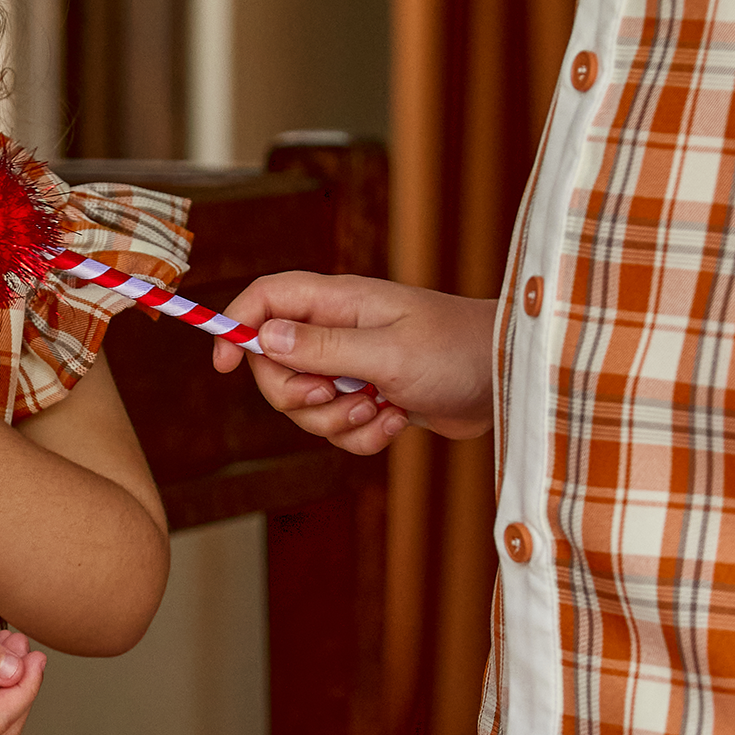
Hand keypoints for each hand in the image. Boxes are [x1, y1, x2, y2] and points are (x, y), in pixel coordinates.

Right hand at [210, 273, 497, 457]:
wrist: (513, 381)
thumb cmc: (459, 352)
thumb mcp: (388, 352)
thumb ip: (322, 347)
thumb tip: (262, 337)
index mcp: (339, 302)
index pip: (266, 298)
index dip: (234, 326)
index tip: (220, 366)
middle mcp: (340, 331)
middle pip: (275, 366)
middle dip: (297, 397)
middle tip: (336, 397)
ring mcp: (356, 366)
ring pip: (306, 406)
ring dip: (336, 422)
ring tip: (380, 410)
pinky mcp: (373, 398)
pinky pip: (339, 429)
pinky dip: (362, 436)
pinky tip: (397, 423)